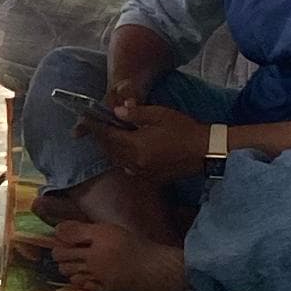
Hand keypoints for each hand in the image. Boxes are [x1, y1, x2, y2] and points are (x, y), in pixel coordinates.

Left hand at [101, 99, 216, 180]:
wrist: (204, 151)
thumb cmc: (183, 129)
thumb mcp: (159, 115)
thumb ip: (135, 114)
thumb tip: (117, 112)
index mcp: (135, 146)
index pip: (107, 136)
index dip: (95, 127)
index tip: (86, 119)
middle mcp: (135, 162)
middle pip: (110, 150)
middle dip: (101, 138)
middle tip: (96, 126)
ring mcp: (142, 173)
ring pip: (117, 160)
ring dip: (111, 149)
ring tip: (109, 136)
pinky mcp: (151, 178)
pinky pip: (129, 168)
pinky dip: (122, 159)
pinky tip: (126, 150)